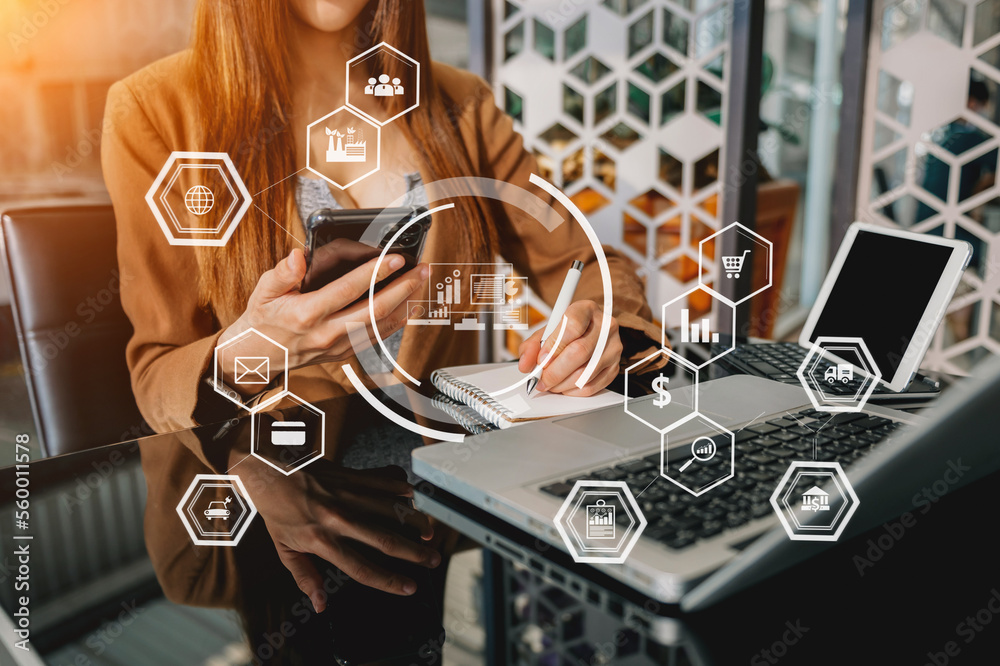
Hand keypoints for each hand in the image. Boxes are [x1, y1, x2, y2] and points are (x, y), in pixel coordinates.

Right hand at [220, 249, 426, 386]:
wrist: (256, 356)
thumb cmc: (262, 320)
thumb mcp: (264, 291)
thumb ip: (283, 273)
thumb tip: (298, 256)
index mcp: (307, 314)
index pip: (348, 290)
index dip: (375, 273)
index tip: (395, 259)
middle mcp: (327, 333)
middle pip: (375, 311)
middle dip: (403, 288)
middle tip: (421, 270)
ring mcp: (338, 347)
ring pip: (381, 327)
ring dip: (405, 304)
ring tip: (421, 284)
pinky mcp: (343, 354)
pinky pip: (375, 338)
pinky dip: (395, 323)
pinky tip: (407, 307)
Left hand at [241, 457, 439, 610]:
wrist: (268, 470)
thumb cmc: (276, 512)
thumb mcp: (284, 550)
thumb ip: (305, 577)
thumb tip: (320, 604)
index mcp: (323, 541)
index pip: (362, 567)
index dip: (389, 581)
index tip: (409, 587)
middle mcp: (339, 519)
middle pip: (385, 539)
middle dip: (414, 553)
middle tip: (433, 560)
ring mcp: (347, 495)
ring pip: (390, 509)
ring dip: (414, 521)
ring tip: (429, 532)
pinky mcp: (350, 476)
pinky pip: (382, 482)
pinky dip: (401, 489)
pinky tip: (414, 497)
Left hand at [517, 300, 621, 395]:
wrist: (591, 334)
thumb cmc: (569, 331)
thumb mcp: (547, 331)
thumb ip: (533, 345)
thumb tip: (526, 364)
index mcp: (586, 309)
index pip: (572, 325)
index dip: (554, 346)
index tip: (541, 359)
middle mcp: (605, 326)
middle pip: (580, 351)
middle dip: (555, 371)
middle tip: (541, 379)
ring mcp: (613, 347)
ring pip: (586, 372)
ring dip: (562, 384)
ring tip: (550, 383)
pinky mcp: (614, 366)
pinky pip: (592, 385)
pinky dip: (573, 391)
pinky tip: (564, 386)